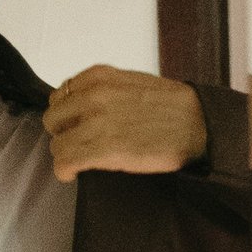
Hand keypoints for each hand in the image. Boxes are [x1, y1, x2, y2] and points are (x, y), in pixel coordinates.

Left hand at [44, 67, 206, 180]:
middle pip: (53, 120)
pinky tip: (72, 174)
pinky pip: (65, 162)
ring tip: (78, 161)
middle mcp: (93, 96)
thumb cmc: (171, 106)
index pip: (59, 95)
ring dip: (65, 155)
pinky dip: (64, 171)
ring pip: (57, 144)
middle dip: (62, 134)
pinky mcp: (103, 150)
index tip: (73, 125)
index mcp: (98, 77)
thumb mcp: (131, 82)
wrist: (198, 124)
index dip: (65, 114)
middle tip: (76, 144)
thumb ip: (102, 90)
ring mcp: (96, 123)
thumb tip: (81, 105)